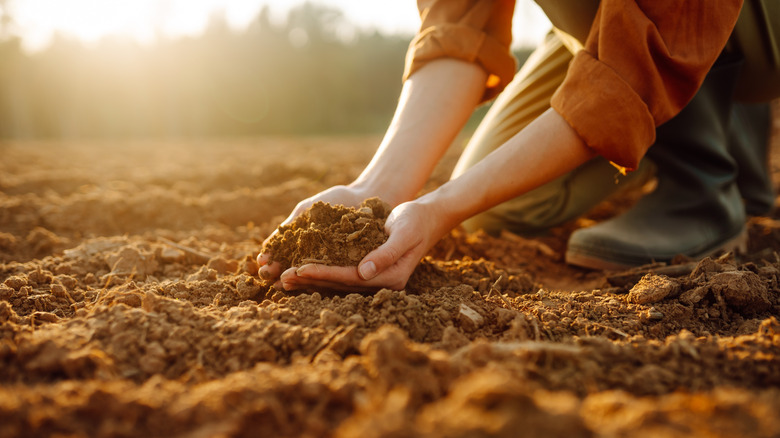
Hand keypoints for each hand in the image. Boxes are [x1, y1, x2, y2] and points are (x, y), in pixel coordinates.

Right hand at [257, 184, 373, 283]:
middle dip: (280, 272)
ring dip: (295, 278)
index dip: (271, 259)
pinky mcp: (348, 265)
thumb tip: (268, 245)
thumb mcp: (307, 211)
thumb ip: (290, 226)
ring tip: (283, 282)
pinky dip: (318, 275)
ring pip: (310, 272)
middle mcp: (314, 256)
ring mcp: (330, 262)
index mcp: (302, 243)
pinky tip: (308, 278)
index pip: (282, 254)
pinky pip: (332, 271)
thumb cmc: (334, 201)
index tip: (262, 262)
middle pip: (292, 266)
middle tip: (268, 277)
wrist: (364, 196)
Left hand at [277, 200, 448, 291]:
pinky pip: (341, 275)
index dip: (322, 274)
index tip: (298, 269)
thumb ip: (386, 253)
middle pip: (340, 284)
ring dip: (311, 281)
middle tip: (282, 278)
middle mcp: (382, 283)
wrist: (427, 218)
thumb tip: (364, 272)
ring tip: (284, 279)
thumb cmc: (416, 220)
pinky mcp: (369, 272)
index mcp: (391, 278)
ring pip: (338, 283)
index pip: (349, 278)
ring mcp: (375, 280)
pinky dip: (320, 274)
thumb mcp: (404, 232)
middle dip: (310, 281)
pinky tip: (301, 272)